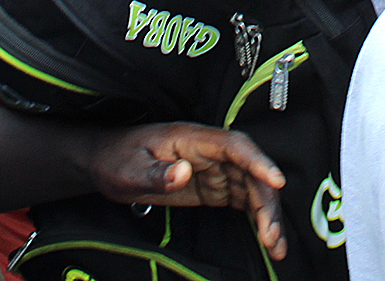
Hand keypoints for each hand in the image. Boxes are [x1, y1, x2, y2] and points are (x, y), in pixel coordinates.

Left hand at [89, 123, 287, 260]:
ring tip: (276, 245)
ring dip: (267, 214)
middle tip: (272, 234)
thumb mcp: (130, 169)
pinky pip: (242, 200)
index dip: (259, 162)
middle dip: (266, 202)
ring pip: (251, 188)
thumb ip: (156, 173)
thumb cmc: (117, 159)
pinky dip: (256, 218)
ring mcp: (213, 169)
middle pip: (250, 171)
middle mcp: (210, 152)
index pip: (234, 146)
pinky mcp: (212, 188)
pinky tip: (266, 237)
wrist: (107, 163)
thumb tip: (184, 173)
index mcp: (192, 139)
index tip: (277, 182)